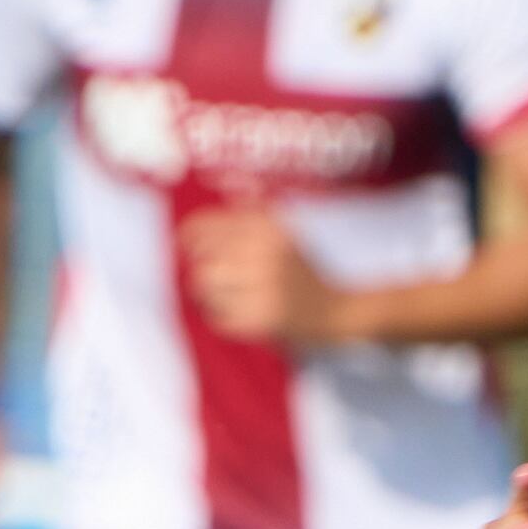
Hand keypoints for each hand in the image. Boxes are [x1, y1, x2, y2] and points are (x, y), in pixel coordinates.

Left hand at [179, 204, 344, 345]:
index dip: (188, 239)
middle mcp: (266, 255)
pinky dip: (223, 318)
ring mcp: (265, 288)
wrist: (339, 312)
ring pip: (207, 291)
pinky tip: (239, 315)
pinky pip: (219, 318)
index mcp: (268, 230)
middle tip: (217, 280)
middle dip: (205, 273)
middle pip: (203, 263)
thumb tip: (216, 207)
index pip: (206, 228)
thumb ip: (254, 215)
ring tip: (229, 299)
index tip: (188, 249)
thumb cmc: (304, 273)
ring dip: (212, 297)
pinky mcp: (264, 320)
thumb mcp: (286, 234)